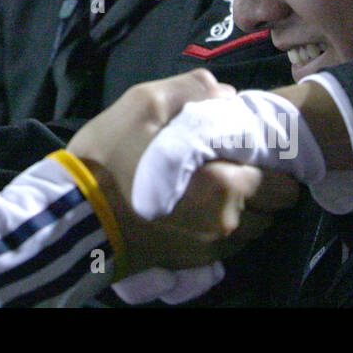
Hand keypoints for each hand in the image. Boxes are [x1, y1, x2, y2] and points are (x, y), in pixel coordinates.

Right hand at [68, 71, 297, 272]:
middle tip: (231, 160)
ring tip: (212, 184)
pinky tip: (195, 206)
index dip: (267, 155)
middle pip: (274, 203)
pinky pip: (230, 241)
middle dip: (261, 180)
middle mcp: (226, 222)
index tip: (245, 143)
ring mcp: (211, 248)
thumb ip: (194, 89)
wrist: (72, 215)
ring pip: (254, 224)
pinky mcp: (195, 263)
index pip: (281, 176)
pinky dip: (223, 223)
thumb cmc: (108, 157)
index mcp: (223, 184)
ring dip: (245, 204)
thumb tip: (227, 94)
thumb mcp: (144, 104)